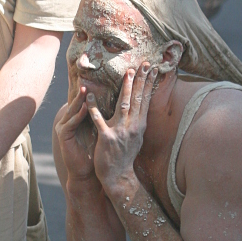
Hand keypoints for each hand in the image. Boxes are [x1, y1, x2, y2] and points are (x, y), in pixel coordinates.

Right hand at [54, 86, 97, 185]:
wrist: (85, 172)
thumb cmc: (95, 152)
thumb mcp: (101, 131)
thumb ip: (103, 117)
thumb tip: (118, 104)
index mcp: (79, 118)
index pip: (86, 100)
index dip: (93, 90)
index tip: (100, 81)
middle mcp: (70, 120)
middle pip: (77, 102)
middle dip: (83, 90)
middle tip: (91, 77)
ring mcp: (64, 127)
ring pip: (72, 110)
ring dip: (79, 100)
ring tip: (86, 89)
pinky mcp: (63, 136)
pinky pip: (71, 123)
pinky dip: (78, 115)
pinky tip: (84, 108)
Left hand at [86, 62, 157, 193]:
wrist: (118, 176)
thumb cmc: (125, 156)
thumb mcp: (136, 137)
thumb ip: (138, 120)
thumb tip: (141, 105)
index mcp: (139, 126)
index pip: (145, 100)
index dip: (148, 84)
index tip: (152, 69)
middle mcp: (132, 127)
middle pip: (137, 100)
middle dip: (141, 81)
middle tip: (144, 64)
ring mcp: (120, 132)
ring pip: (123, 106)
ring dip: (126, 88)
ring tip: (128, 73)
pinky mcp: (106, 138)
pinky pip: (98, 119)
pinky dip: (93, 107)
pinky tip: (89, 95)